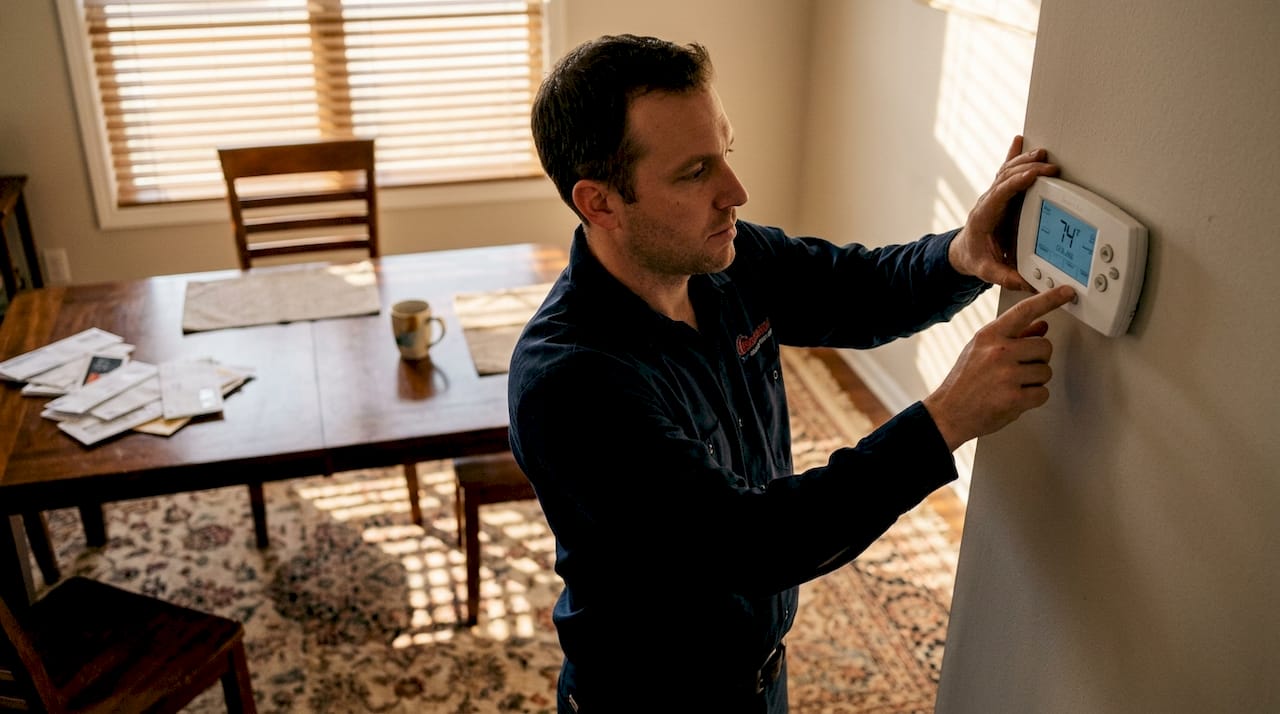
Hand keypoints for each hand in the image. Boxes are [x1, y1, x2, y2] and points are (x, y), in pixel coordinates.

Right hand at [923, 285, 1075, 450]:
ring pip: (1045, 371)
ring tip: (1011, 386)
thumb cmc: (964, 382)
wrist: (948, 413)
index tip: (1066, 292)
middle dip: (1038, 359)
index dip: (1049, 299)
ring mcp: (1007, 375)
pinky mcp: (1014, 398)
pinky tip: (1014, 398)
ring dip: (1035, 381)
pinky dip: (1033, 399)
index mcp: (989, 336)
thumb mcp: (981, 351)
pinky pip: (1043, 393)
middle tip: (1019, 370)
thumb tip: (1041, 326)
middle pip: (1045, 346)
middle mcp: (998, 351)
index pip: (1024, 310)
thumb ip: (1013, 337)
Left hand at [949, 135, 1058, 290]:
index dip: (1016, 183)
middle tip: (1050, 167)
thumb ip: (1005, 277)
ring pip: (1007, 172)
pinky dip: (1013, 155)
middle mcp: (988, 202)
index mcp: (983, 216)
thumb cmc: (974, 258)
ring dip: (1024, 160)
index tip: (1033, 175)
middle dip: (1027, 169)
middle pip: (1006, 178)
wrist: (962, 252)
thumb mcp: (986, 271)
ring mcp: (994, 196)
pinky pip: (1006, 171)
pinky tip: (1019, 140)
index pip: (1000, 194)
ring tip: (1042, 153)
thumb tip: (1026, 282)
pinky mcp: (1000, 195)